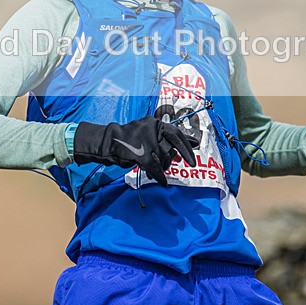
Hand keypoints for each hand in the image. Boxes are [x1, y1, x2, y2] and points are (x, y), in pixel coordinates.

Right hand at [73, 115, 196, 185]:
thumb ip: (161, 138)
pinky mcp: (142, 153)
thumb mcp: (146, 134)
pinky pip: (156, 168)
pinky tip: (162, 181)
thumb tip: (178, 147)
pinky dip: (159, 176)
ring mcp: (147, 140)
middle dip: (186, 152)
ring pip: (164, 158)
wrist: (107, 141)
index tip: (198, 144)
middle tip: (193, 163)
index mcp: (154, 123)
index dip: (187, 140)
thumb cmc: (128, 140)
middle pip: (174, 141)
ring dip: (162, 166)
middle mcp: (152, 128)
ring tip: (156, 169)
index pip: (175, 131)